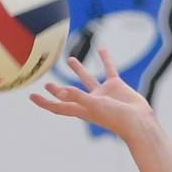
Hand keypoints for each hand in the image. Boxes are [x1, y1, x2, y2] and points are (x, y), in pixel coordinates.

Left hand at [29, 48, 154, 142]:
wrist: (139, 121)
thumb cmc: (116, 118)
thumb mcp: (93, 106)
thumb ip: (77, 97)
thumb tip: (59, 91)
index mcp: (81, 109)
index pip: (58, 106)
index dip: (44, 102)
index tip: (32, 96)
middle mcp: (89, 102)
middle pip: (68, 94)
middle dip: (57, 90)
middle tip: (47, 82)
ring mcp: (102, 94)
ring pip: (87, 79)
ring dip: (78, 70)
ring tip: (69, 59)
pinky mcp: (115, 86)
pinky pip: (108, 69)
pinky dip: (105, 59)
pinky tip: (102, 49)